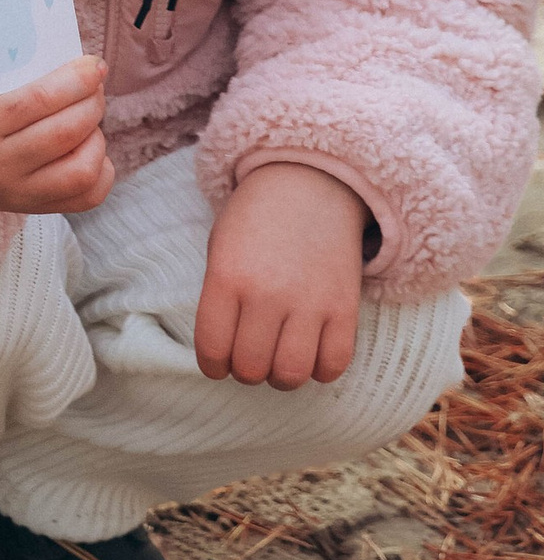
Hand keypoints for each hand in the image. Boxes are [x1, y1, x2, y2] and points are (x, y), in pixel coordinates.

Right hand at [0, 57, 111, 214]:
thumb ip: (9, 68)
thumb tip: (67, 57)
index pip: (40, 99)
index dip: (76, 79)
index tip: (93, 65)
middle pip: (65, 132)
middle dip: (92, 102)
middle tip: (94, 85)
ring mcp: (17, 192)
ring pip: (81, 170)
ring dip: (97, 137)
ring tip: (89, 119)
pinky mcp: (33, 209)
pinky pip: (86, 197)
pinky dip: (102, 171)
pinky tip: (90, 148)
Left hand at [194, 164, 368, 387]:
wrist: (309, 183)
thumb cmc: (256, 220)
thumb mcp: (221, 249)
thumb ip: (219, 299)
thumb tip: (224, 351)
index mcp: (227, 277)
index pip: (212, 349)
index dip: (213, 367)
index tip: (218, 365)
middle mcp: (266, 294)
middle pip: (252, 368)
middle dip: (246, 371)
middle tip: (251, 357)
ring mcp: (309, 302)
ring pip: (292, 375)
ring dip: (282, 376)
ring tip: (279, 359)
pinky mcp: (345, 308)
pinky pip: (333, 365)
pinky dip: (320, 370)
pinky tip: (311, 352)